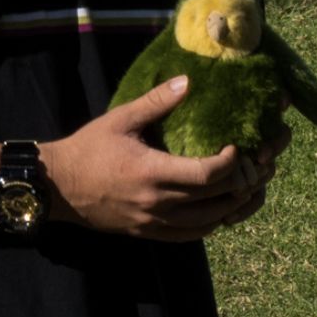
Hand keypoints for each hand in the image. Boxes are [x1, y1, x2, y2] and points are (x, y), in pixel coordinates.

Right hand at [41, 78, 288, 240]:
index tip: (238, 146)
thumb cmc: (90, 148)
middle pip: (215, 201)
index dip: (230, 163)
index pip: (206, 175)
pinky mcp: (150, 234)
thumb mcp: (121, 118)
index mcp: (153, 172)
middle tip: (256, 166)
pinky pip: (192, 235)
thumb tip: (187, 82)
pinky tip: (220, 209)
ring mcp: (155, 223)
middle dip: (241, 184)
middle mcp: (159, 204)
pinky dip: (212, 223)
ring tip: (247, 188)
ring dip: (232, 207)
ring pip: (208, 223)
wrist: (61, 187)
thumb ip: (156, 102)